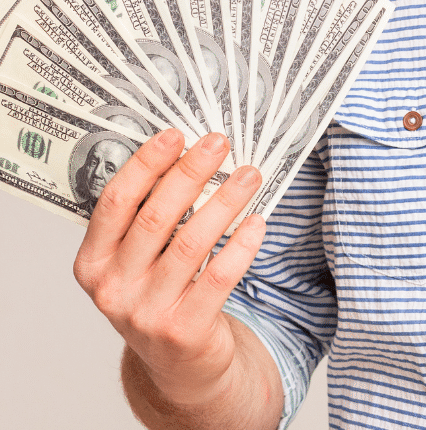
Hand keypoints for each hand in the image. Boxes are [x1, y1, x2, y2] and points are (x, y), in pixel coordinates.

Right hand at [72, 130, 264, 405]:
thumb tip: (186, 154)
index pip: (116, 203)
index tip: (176, 134)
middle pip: (156, 217)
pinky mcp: (184, 330)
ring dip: (225, 202)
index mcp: (92, 263)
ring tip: (250, 175)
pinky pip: (220, 276)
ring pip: (192, 242)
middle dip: (190, 173)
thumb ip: (148, 219)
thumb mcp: (138, 262)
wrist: (179, 366)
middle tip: (220, 143)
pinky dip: (242, 245)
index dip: (146, 165)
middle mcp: (113, 288)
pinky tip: (259, 221)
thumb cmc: (162, 296)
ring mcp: (146, 312)